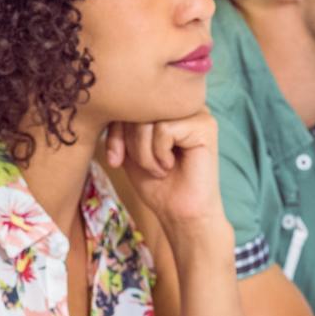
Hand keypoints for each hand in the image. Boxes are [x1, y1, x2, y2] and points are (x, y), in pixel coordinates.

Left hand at [104, 112, 226, 231]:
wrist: (180, 213)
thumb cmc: (158, 184)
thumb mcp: (129, 149)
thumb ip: (121, 125)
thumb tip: (109, 107)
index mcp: (167, 105)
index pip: (130, 101)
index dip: (115, 130)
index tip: (115, 159)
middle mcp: (183, 103)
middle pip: (139, 107)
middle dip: (129, 142)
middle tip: (144, 167)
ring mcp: (197, 112)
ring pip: (150, 118)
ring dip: (144, 152)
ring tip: (159, 168)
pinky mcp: (205, 125)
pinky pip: (164, 129)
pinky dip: (159, 153)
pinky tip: (171, 165)